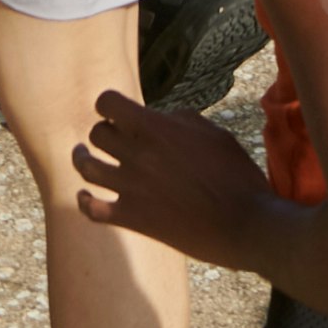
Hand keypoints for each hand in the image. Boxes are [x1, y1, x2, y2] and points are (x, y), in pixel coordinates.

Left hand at [75, 89, 276, 264]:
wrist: (244, 224)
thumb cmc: (237, 176)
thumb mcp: (214, 133)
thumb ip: (180, 120)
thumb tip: (159, 118)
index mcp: (158, 128)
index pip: (108, 103)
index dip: (110, 105)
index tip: (118, 113)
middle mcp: (138, 154)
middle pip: (97, 134)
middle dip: (104, 132)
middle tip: (114, 139)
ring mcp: (132, 187)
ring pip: (86, 166)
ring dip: (83, 159)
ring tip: (84, 156)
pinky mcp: (132, 218)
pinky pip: (91, 209)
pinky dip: (84, 200)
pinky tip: (85, 195)